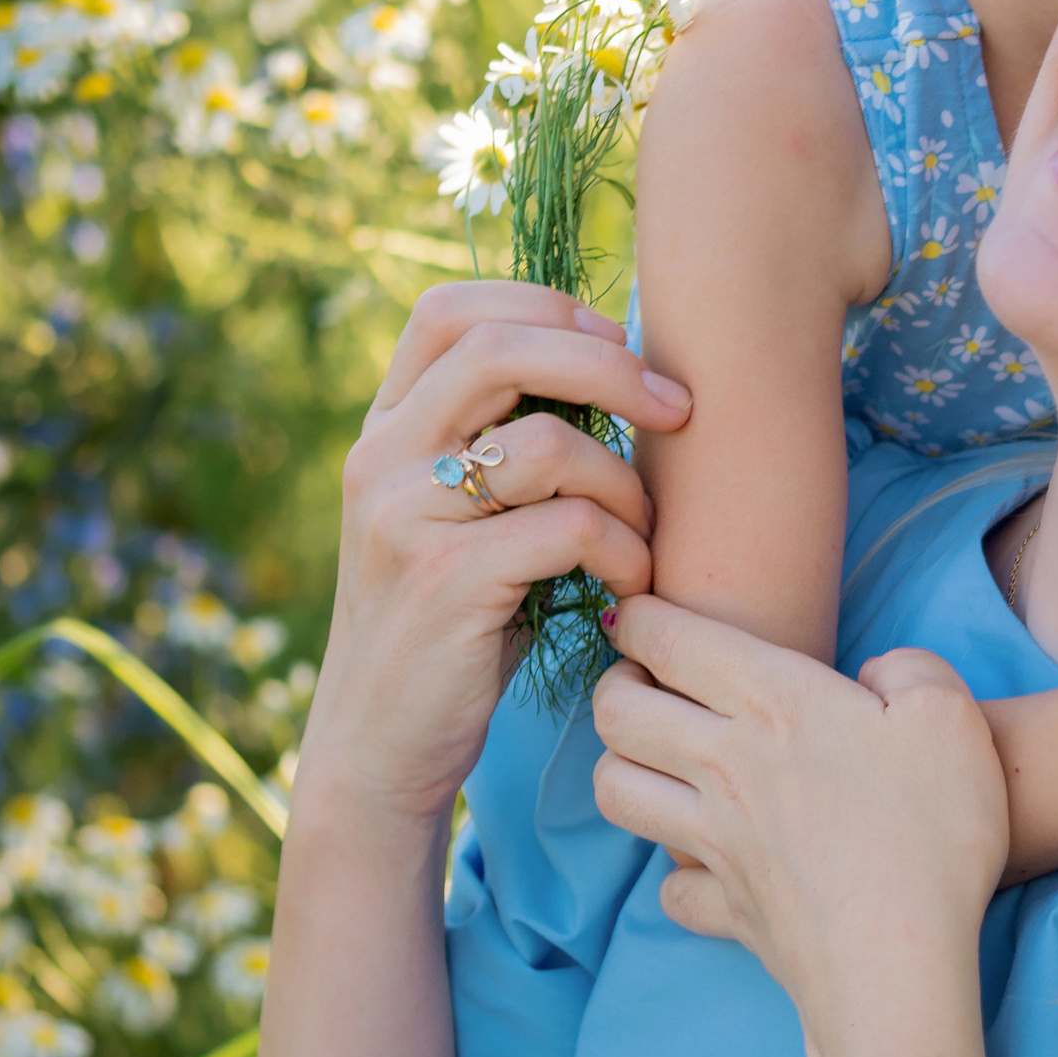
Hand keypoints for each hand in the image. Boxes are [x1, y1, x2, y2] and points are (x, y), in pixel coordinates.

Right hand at [293, 283, 687, 841]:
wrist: (381, 748)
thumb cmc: (448, 629)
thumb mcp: (452, 520)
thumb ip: (495, 446)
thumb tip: (609, 364)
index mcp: (382, 431)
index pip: (450, 312)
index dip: (545, 308)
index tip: (617, 345)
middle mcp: (380, 460)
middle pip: (501, 348)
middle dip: (610, 365)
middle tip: (678, 409)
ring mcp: (404, 519)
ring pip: (548, 442)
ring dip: (627, 483)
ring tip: (645, 533)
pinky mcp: (445, 583)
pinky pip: (569, 528)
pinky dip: (623, 550)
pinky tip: (630, 585)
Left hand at [591, 597, 1008, 1040]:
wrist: (901, 963)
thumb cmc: (932, 833)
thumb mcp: (949, 716)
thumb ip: (910, 670)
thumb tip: (878, 675)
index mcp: (773, 704)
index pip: (668, 640)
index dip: (640, 615)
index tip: (637, 612)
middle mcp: (723, 766)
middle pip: (616, 712)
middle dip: (613, 685)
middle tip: (638, 682)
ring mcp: (714, 842)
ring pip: (615, 790)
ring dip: (618, 766)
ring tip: (649, 760)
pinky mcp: (724, 908)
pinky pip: (670, 887)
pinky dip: (676, 873)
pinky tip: (703, 865)